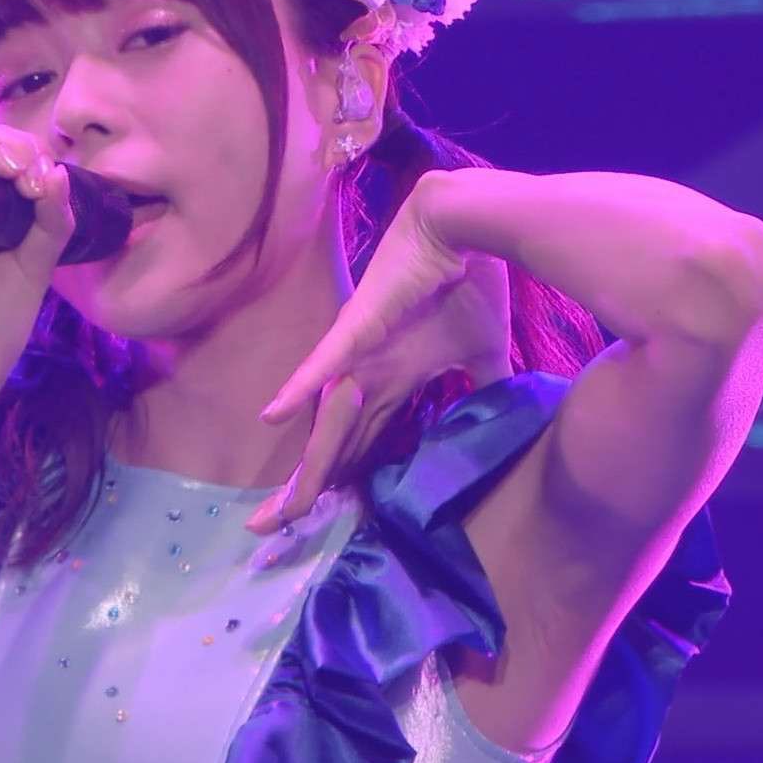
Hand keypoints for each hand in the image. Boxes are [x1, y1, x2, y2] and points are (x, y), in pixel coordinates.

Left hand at [246, 172, 510, 532]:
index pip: (361, 445)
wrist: (471, 228)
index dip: (342, 483)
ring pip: (325, 422)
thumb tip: (497, 423)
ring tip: (270, 513)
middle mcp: (368, 374)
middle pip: (331, 446)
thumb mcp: (484, 353)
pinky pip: (328, 358)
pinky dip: (302, 385)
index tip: (322, 519)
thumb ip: (482, 389)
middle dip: (302, 492)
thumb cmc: (472, 282)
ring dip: (303, 466)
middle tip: (265, 533)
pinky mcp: (362, 325)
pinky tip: (272, 414)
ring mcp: (361, 352)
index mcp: (393, 382)